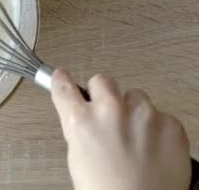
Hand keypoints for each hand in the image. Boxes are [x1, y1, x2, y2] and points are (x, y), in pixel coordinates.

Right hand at [51, 68, 190, 189]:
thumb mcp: (78, 157)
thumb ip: (81, 129)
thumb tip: (85, 118)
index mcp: (81, 120)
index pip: (64, 86)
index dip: (62, 79)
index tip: (62, 76)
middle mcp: (110, 111)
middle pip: (102, 81)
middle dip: (102, 93)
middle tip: (107, 112)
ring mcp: (143, 115)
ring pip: (136, 97)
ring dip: (133, 111)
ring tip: (134, 139)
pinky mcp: (170, 125)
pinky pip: (162, 116)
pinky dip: (157, 129)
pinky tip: (153, 149)